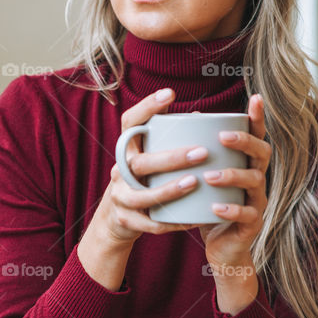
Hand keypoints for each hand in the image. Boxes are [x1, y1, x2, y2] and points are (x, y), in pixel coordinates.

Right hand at [92, 87, 213, 248]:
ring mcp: (120, 197)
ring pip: (143, 195)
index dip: (147, 107)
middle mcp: (119, 172)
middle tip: (202, 152)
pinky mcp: (127, 221)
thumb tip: (202, 117)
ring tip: (195, 183)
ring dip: (169, 189)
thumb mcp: (147, 159)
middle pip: (140, 162)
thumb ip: (167, 141)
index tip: (170, 94)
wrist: (115, 220)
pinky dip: (172, 222)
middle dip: (172, 157)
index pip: (129, 123)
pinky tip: (194, 219)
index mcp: (126, 151)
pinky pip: (151, 223)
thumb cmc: (142, 181)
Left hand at [198, 94, 270, 270]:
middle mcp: (257, 177)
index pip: (256, 135)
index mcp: (246, 163)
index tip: (255, 97)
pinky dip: (231, 209)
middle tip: (223, 138)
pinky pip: (246, 214)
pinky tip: (216, 207)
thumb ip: (199, 151)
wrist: (220, 246)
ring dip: (233, 176)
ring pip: (255, 182)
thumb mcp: (203, 176)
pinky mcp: (252, 224)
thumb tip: (187, 117)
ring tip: (211, 176)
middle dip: (245, 143)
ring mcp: (257, 200)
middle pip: (263, 153)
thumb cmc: (209, 204)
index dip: (258, 118)